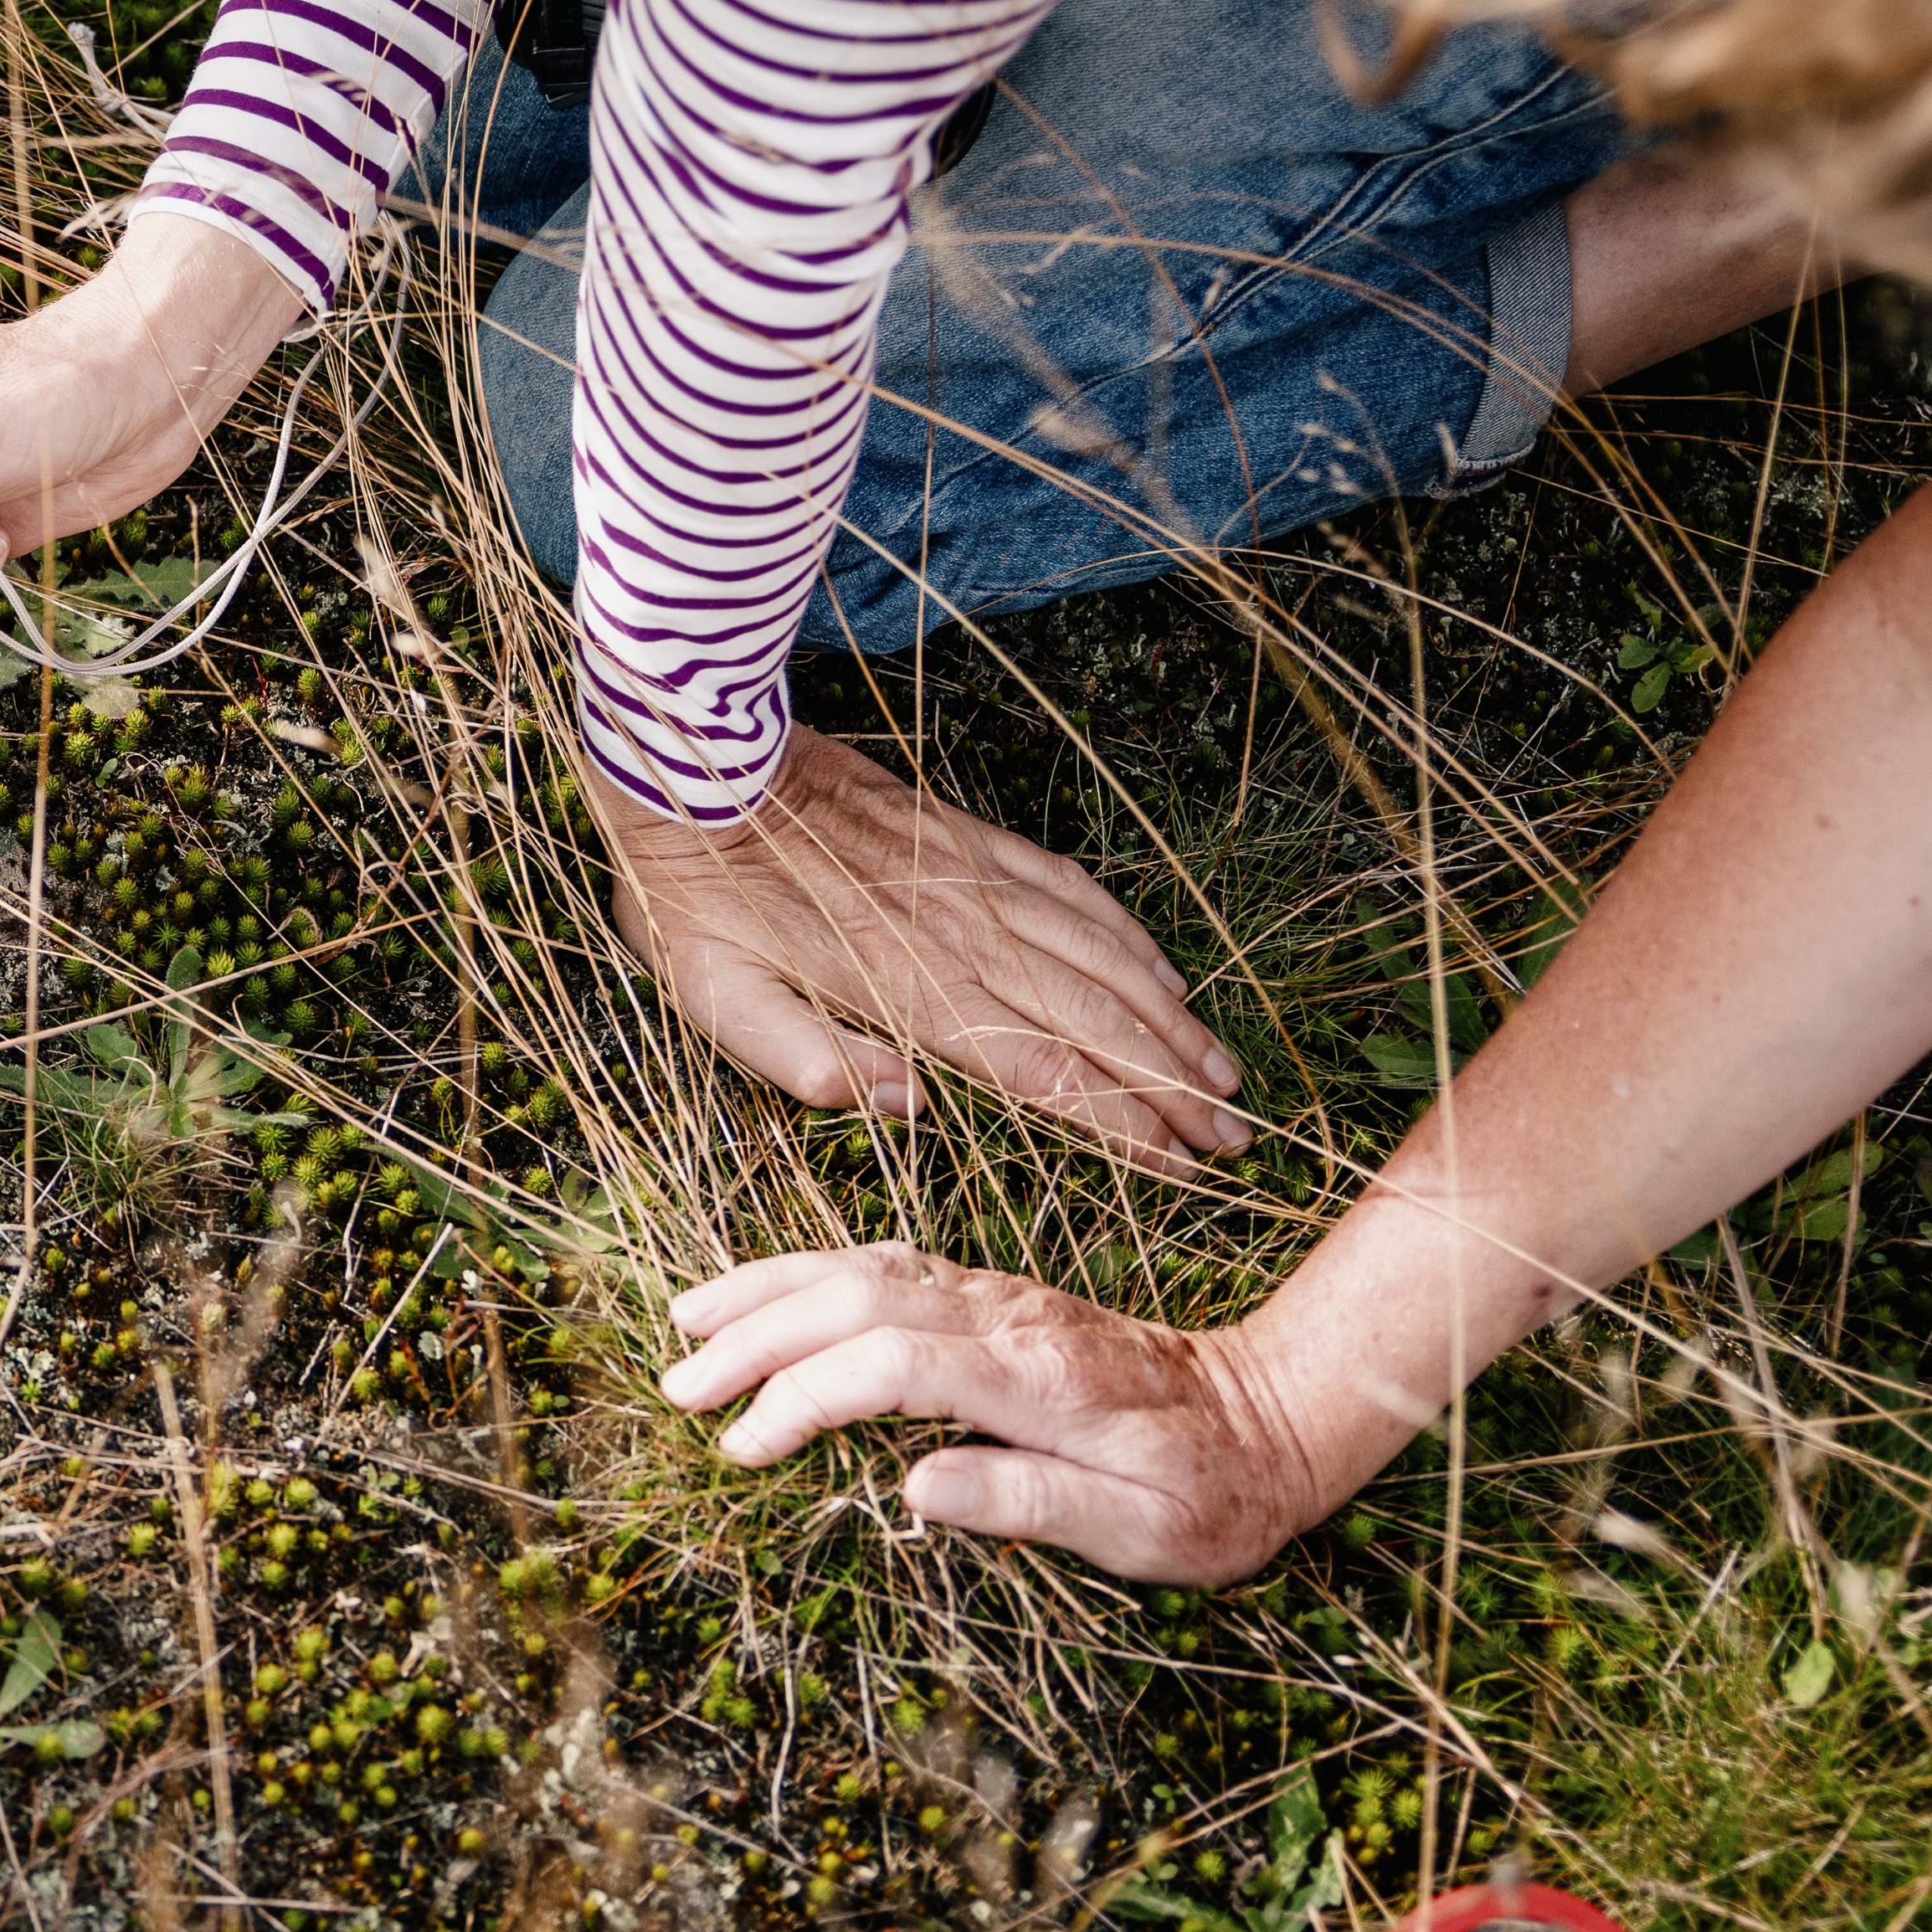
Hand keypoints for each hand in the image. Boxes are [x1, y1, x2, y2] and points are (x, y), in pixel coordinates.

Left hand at [605, 725, 1250, 1168]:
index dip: (1123, 1125)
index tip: (1183, 1167)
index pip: (1045, 1075)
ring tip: (1226, 1073)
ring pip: (1101, 958)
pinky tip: (1163, 970)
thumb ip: (806, 1059)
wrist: (699, 764)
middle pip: (1095, 1025)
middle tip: (1237, 1141)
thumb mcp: (716, 997)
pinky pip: (1070, 889)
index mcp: (910, 992)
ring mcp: (972, 882)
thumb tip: (905, 1111)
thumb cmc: (694, 897)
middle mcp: (960, 938)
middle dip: (1174, 1088)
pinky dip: (1128, 934)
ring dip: (1170, 1020)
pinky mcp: (966, 838)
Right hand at [659, 1243, 1345, 1586]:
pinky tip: (770, 1293)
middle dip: (754, 1338)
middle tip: (678, 1388)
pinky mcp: (998, 1294)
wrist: (1279, 1413)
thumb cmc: (1216, 1493)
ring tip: (688, 1320)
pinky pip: (888, 1262)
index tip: (744, 1450)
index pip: (886, 1366)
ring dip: (769, 1289)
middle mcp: (1009, 1319)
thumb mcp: (1148, 1532)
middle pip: (854, 1300)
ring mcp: (1001, 1297)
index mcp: (1039, 1380)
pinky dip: (814, 1272)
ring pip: (863, 1266)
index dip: (801, 1401)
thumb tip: (914, 1491)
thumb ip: (1031, 1500)